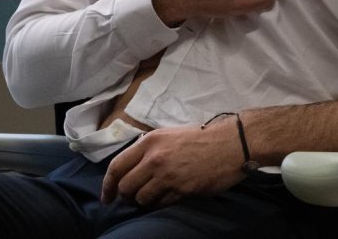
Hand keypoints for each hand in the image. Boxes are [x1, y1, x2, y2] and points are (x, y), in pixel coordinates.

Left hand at [100, 121, 245, 206]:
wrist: (230, 144)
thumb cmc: (201, 138)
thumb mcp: (169, 134)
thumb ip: (149, 149)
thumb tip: (132, 166)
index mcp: (150, 142)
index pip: (117, 166)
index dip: (108, 185)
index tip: (107, 196)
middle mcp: (155, 159)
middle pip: (126, 187)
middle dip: (126, 196)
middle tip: (134, 197)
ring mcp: (168, 176)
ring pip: (141, 199)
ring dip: (144, 201)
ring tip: (154, 196)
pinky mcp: (181, 190)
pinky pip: (160, 204)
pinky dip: (161, 203)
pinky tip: (169, 196)